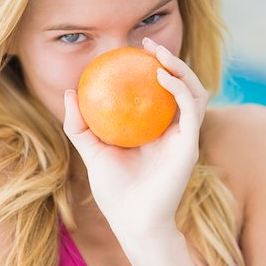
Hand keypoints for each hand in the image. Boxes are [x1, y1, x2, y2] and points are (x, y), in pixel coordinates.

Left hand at [63, 38, 208, 241]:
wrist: (132, 221)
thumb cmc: (113, 190)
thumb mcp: (91, 151)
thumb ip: (79, 124)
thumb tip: (69, 91)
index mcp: (156, 131)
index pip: (161, 93)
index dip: (154, 68)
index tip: (136, 50)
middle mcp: (174, 131)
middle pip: (182, 87)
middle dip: (171, 60)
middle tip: (150, 44)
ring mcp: (185, 137)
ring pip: (195, 92)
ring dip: (181, 69)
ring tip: (159, 54)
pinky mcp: (190, 145)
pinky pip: (191, 109)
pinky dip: (179, 89)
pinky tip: (160, 77)